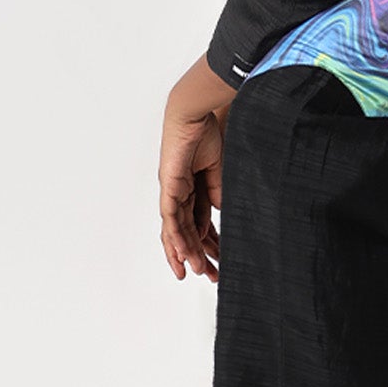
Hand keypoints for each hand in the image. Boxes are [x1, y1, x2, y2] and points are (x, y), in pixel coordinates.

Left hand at [158, 102, 226, 281]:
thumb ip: (217, 191)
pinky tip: (183, 252)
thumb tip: (218, 211)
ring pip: (176, 229)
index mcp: (191, 187)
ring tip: (195, 270)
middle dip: (197, 253)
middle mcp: (178, 192)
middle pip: (186, 230)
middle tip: (207, 273)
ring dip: (186, 251)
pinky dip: (177, 236)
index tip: (214, 259)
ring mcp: (172, 191)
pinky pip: (172, 218)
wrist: (194, 113)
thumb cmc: (206, 132)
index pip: (198, 222)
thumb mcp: (218, 169)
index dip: (206, 242)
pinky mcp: (169, 187)